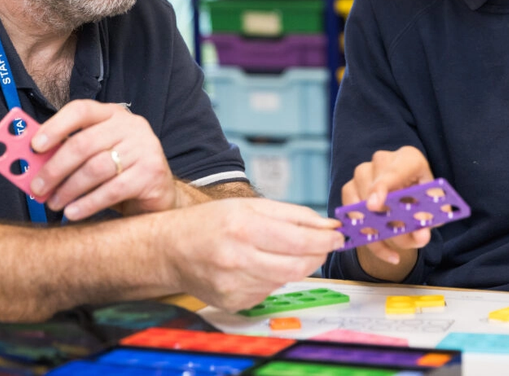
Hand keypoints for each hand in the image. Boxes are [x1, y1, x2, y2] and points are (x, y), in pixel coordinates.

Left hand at [29, 100, 176, 220]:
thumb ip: (69, 154)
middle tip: (37, 187)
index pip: (81, 110)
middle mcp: (131, 126)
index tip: (34, 146)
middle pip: (84, 143)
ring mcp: (145, 147)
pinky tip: (73, 212)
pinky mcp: (152, 172)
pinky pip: (112, 190)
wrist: (159, 195)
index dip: (55, 126)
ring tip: (55, 204)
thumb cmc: (120, 175)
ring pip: (96, 168)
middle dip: (55, 168)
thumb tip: (32, 164)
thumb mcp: (95, 157)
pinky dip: (88, 204)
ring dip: (69, 189)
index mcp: (113, 115)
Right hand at [160, 198, 345, 311]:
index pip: (298, 241)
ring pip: (285, 279)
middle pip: (298, 265)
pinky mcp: (233, 302)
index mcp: (243, 228)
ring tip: (283, 250)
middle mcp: (238, 259)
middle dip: (318, 255)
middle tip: (324, 246)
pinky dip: (273, 277)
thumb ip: (291, 215)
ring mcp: (235, 284)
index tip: (338, 236)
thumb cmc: (210, 223)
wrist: (170, 249)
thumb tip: (326, 225)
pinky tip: (259, 265)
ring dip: (295, 265)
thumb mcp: (249, 206)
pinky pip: (268, 291)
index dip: (324, 240)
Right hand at [342, 146, 434, 272]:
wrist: (409, 199)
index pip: (394, 170)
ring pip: (359, 201)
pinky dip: (362, 233)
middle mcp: (382, 160)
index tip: (374, 206)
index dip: (383, 187)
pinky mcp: (350, 186)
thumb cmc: (423, 199)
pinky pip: (349, 211)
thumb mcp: (434, 210)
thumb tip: (420, 235)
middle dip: (380, 217)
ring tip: (388, 244)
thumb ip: (429, 221)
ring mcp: (363, 171)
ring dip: (372, 227)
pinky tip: (378, 244)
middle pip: (373, 188)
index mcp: (409, 159)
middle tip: (392, 238)